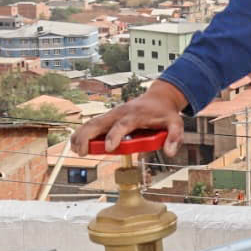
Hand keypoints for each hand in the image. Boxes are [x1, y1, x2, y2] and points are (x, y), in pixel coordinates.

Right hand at [71, 81, 187, 156]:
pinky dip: (82, 133)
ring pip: (92, 122)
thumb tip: (170, 152)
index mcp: (136, 115)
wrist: (158, 98)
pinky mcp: (109, 117)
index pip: (122, 125)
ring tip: (75, 150)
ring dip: (81, 135)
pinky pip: (92, 124)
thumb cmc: (165, 112)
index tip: (109, 148)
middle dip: (88, 137)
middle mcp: (121, 113)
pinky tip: (75, 144)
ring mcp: (113, 114)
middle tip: (82, 152)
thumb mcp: (176, 123)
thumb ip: (175, 137)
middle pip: (99, 122)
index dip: (114, 136)